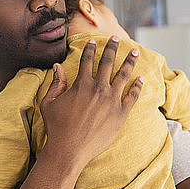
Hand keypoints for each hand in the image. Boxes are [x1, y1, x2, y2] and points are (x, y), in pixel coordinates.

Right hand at [39, 36, 142, 168]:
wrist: (69, 150)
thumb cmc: (56, 128)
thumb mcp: (49, 103)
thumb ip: (55, 83)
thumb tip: (57, 66)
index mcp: (81, 84)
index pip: (87, 60)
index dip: (91, 48)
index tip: (94, 40)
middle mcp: (98, 89)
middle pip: (107, 62)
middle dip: (112, 47)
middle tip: (116, 38)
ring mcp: (111, 101)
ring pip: (123, 75)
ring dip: (129, 61)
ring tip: (134, 51)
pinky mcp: (121, 114)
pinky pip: (132, 96)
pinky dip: (137, 86)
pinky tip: (140, 78)